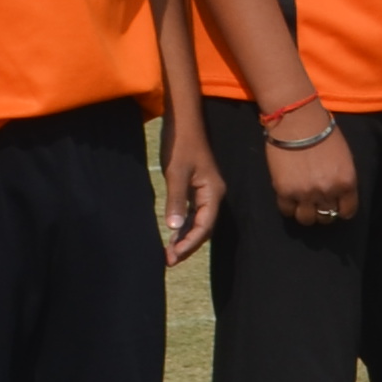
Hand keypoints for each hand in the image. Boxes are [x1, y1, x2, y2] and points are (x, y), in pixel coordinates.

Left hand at [158, 112, 221, 262]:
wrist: (184, 121)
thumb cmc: (181, 144)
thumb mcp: (176, 173)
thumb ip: (176, 200)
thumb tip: (173, 228)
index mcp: (213, 193)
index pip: (205, 226)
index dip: (190, 243)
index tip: (173, 256)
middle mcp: (213, 194)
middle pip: (204, 228)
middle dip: (188, 245)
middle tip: (169, 260)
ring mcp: (205, 191)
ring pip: (198, 221)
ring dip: (185, 237)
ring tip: (169, 252)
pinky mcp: (196, 187)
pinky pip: (193, 212)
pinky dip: (183, 225)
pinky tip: (172, 233)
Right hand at [265, 110, 360, 227]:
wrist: (298, 120)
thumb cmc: (324, 133)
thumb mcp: (344, 158)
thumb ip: (342, 179)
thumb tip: (338, 195)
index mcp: (346, 183)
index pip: (347, 211)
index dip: (341, 210)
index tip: (336, 207)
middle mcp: (328, 192)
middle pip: (326, 217)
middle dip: (323, 211)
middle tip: (317, 202)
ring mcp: (306, 193)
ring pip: (307, 219)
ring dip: (306, 212)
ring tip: (302, 202)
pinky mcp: (285, 191)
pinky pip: (287, 211)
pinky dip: (289, 207)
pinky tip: (289, 197)